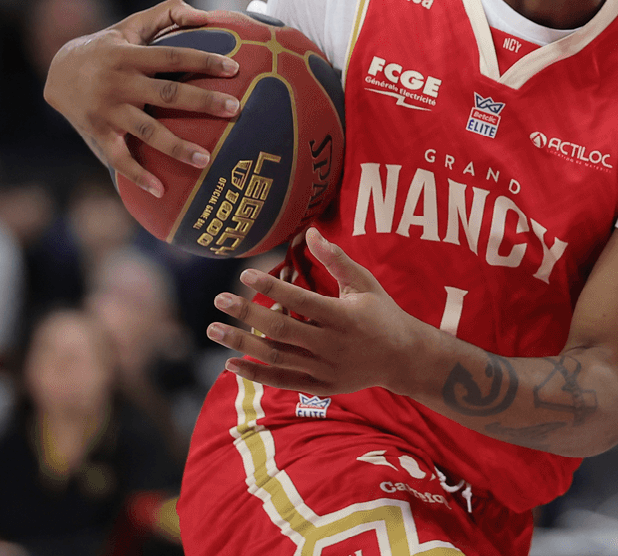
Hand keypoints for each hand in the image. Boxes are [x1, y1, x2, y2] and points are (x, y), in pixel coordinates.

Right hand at [43, 0, 241, 196]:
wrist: (58, 72)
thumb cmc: (108, 47)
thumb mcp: (132, 24)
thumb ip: (168, 12)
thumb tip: (207, 15)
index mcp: (129, 55)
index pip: (174, 56)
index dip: (204, 61)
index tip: (234, 68)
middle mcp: (119, 83)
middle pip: (167, 94)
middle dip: (203, 102)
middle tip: (235, 109)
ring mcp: (107, 111)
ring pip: (147, 131)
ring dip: (177, 146)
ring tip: (207, 158)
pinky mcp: (97, 133)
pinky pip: (119, 159)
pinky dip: (138, 176)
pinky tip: (161, 190)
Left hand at [209, 228, 429, 396]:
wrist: (404, 358)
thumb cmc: (383, 314)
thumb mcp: (364, 283)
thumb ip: (336, 259)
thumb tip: (310, 231)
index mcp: (343, 316)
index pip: (300, 300)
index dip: (271, 286)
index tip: (245, 275)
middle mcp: (332, 344)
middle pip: (281, 330)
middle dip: (247, 314)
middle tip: (219, 299)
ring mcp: (325, 368)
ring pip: (276, 356)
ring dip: (242, 343)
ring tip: (213, 329)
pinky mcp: (321, 386)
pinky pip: (282, 380)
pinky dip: (255, 373)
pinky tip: (231, 363)